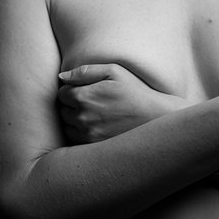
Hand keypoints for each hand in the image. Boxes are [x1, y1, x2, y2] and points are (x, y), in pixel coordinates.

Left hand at [57, 63, 186, 143]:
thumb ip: (85, 71)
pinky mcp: (94, 146)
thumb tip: (62, 77)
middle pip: (63, 110)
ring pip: (67, 126)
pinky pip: (75, 139)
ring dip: (74, 120)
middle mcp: (82, 117)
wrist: (156, 117)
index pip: (62, 93)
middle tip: (91, 102)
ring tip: (94, 115)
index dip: (72, 90)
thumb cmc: (136, 91)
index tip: (86, 91)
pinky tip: (96, 127)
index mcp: (84, 97)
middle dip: (72, 105)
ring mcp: (88, 134)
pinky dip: (80, 133)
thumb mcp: (114, 71)